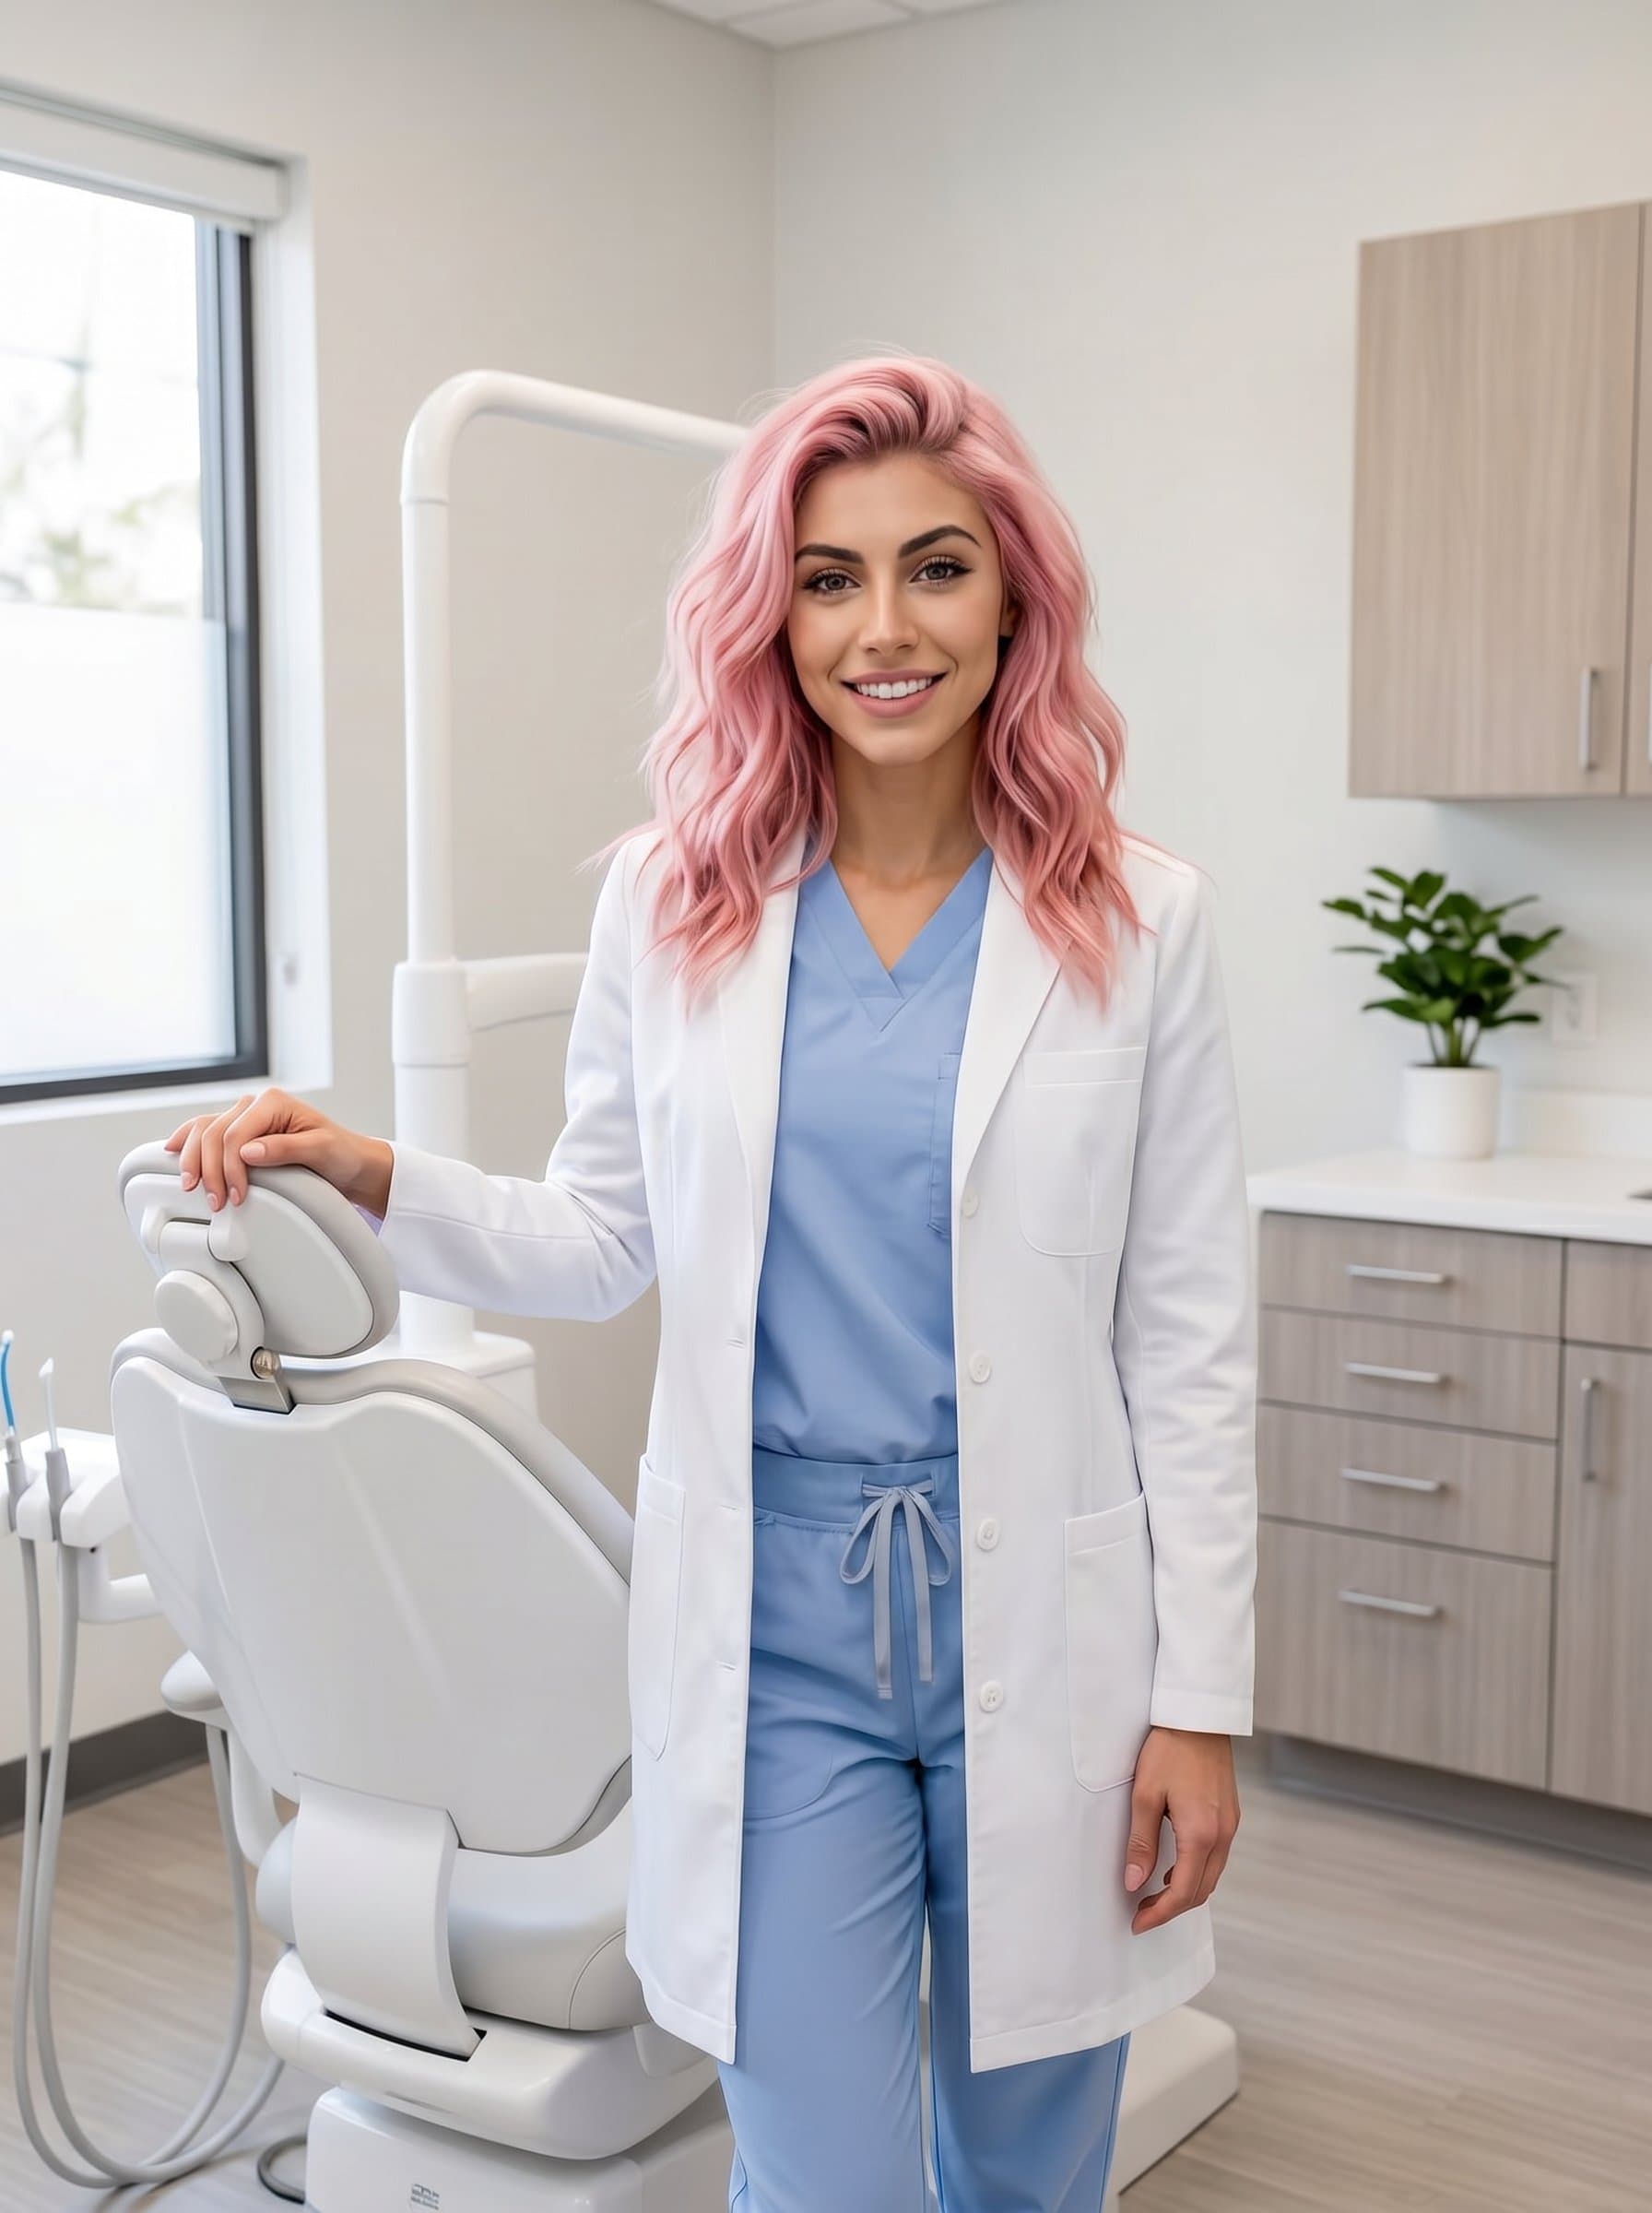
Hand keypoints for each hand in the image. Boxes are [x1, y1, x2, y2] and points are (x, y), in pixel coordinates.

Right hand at [162, 1088, 391, 1216]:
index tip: (236, 1196)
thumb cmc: (340, 1154)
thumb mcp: (321, 1150)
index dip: (230, 1167)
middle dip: (210, 1169)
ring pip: (203, 1131)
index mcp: (274, 1102)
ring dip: (192, 1159)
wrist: (349, 1161)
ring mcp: (245, 1116)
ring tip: (191, 1187)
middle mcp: (255, 1104)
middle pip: (214, 1133)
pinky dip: (186, 1142)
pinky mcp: (240, 1131)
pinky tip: (171, 1152)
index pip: (235, 1134)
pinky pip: (204, 1131)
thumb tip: (247, 1151)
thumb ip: (285, 1148)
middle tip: (215, 1201)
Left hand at [1123, 1726, 1238, 1931]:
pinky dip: (1196, 1872)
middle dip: (1172, 1908)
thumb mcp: (1145, 1795)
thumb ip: (1141, 1842)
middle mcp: (1222, 1834)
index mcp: (1201, 1834)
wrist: (1198, 1716)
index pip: (1183, 1892)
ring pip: (1211, 1875)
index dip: (1160, 1914)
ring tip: (1155, 1894)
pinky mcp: (1229, 1814)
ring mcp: (1230, 1825)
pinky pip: (1216, 1857)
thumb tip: (1133, 1882)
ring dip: (1185, 1891)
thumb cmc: (1169, 1749)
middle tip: (1142, 1913)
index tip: (1138, 1923)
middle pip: (1201, 1890)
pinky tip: (1175, 1867)